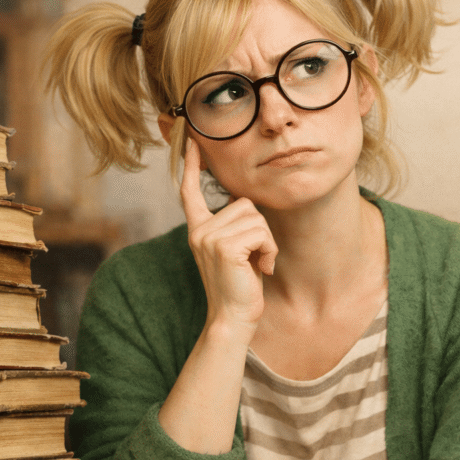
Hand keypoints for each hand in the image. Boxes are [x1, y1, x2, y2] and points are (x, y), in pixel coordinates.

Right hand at [181, 139, 277, 333]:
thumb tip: (247, 204)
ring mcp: (209, 237)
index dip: (191, 165)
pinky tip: (260, 269)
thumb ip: (234, 227)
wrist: (233, 318)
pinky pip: (261, 232)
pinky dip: (268, 250)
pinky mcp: (224, 247)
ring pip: (256, 217)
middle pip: (245, 204)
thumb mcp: (234, 250)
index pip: (190, 191)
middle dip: (260, 230)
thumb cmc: (240, 286)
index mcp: (199, 229)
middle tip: (254, 257)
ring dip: (266, 241)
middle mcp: (200, 230)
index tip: (192, 141)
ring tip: (256, 264)